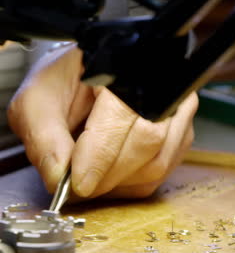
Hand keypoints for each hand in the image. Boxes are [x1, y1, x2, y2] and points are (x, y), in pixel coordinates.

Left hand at [8, 44, 197, 200]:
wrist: (86, 75)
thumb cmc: (65, 81)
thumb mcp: (38, 99)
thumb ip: (44, 136)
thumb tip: (59, 178)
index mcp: (124, 67)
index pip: (123, 116)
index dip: (101, 155)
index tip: (78, 183)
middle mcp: (160, 86)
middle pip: (147, 143)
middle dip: (107, 175)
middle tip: (77, 185)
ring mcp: (175, 111)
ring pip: (157, 164)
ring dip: (118, 183)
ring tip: (90, 176)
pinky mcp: (177, 135)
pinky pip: (160, 174)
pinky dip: (129, 184)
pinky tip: (108, 174)